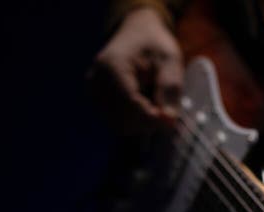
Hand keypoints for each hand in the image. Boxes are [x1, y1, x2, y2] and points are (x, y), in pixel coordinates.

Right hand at [87, 7, 183, 132]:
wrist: (136, 33)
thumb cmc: (155, 45)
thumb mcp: (170, 61)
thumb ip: (170, 91)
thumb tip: (168, 122)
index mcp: (113, 66)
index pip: (130, 104)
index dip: (152, 118)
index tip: (170, 121)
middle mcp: (96, 80)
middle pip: (123, 120)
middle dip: (147, 122)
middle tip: (164, 109)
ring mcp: (92, 91)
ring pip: (119, 125)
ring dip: (140, 122)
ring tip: (152, 101)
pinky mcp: (94, 99)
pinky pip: (115, 122)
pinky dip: (131, 119)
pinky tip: (140, 102)